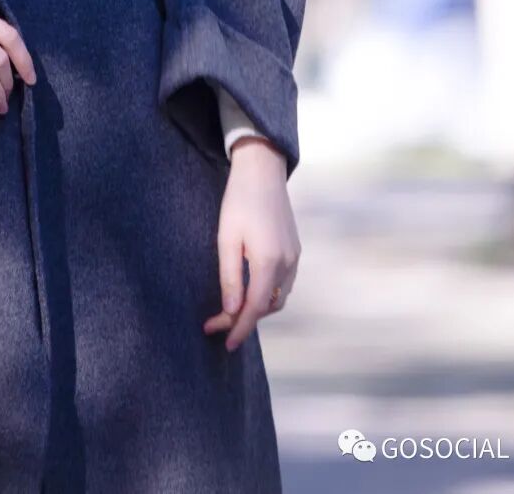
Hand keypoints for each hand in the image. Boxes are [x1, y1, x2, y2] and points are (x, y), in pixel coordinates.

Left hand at [202, 136, 299, 351]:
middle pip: (268, 306)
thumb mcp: (226, 239)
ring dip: (257, 308)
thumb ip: (230, 277)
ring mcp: (294, 256)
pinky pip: (284, 282)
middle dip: (244, 319)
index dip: (239, 328)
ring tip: (233, 311)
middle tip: (218, 323)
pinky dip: (268, 293)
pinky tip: (251, 290)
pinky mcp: (295, 249)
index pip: (254, 309)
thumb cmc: (239, 202)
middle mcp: (287, 264)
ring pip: (278, 297)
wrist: (263, 170)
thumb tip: (232, 311)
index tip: (224, 343)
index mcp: (268, 262)